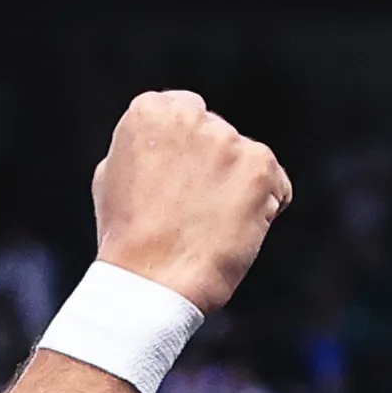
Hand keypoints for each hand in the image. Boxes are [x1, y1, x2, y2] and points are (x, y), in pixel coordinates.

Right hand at [87, 90, 293, 313]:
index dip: (184, 150)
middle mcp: (191, 116)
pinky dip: (264, 209)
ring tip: (208, 225)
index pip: (185, 111)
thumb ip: (147, 145)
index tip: (175, 179)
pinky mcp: (262, 168)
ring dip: (236, 187)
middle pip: (218, 134)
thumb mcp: (114, 175)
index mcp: (149, 112)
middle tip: (190, 208)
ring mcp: (229, 141)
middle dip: (212, 165)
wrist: (151, 280)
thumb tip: (171, 141)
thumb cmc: (127, 238)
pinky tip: (232, 231)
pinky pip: (277, 186)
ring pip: (247, 160)